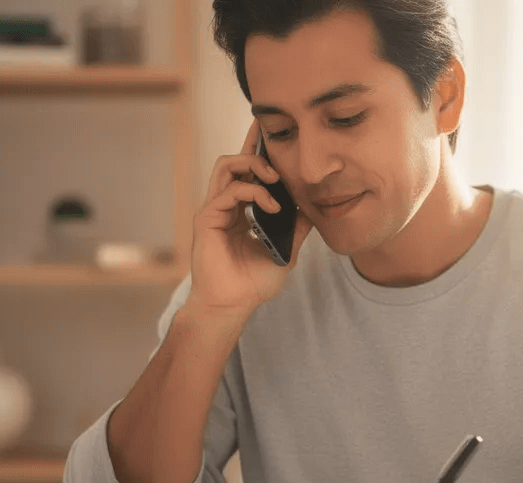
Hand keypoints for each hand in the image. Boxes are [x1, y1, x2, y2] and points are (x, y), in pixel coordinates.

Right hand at [187, 120, 313, 318]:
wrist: (233, 305)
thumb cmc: (252, 284)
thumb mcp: (285, 251)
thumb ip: (297, 229)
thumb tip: (315, 209)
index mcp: (239, 212)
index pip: (248, 174)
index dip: (259, 153)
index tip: (278, 136)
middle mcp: (224, 206)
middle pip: (234, 161)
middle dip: (253, 144)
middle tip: (278, 141)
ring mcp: (214, 210)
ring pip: (226, 166)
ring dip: (253, 164)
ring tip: (275, 178)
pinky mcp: (207, 218)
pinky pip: (230, 190)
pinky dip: (254, 193)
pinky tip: (272, 206)